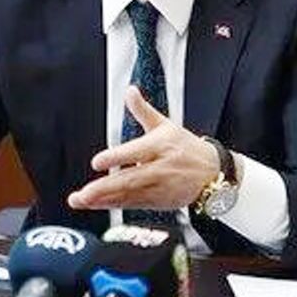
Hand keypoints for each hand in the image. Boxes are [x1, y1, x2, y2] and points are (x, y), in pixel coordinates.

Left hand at [67, 86, 219, 210]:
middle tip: (84, 193)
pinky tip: (97, 205)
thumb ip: (143, 110)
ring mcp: (159, 187)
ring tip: (82, 200)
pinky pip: (133, 204)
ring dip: (104, 200)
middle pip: (130, 179)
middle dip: (104, 188)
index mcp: (160, 146)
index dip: (116, 157)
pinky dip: (114, 205)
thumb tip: (130, 91)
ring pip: (129, 195)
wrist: (213, 173)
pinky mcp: (159, 201)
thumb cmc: (186, 148)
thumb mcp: (165, 125)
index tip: (96, 162)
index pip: (136, 152)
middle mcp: (159, 168)